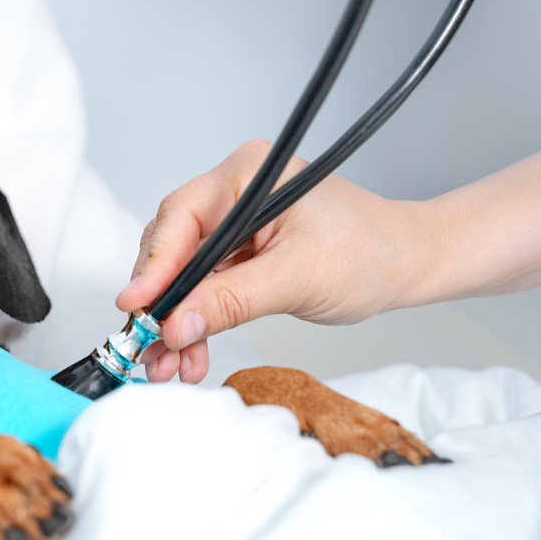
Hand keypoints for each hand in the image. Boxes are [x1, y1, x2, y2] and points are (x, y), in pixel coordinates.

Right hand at [116, 139, 430, 383]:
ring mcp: (234, 225)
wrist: (405, 266)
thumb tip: (177, 324)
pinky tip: (189, 353)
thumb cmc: (370, 253)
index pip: (181, 219)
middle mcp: (233, 193)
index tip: (135, 306)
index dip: (154, 267)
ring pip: (183, 276)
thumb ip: (231, 301)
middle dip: (161, 303)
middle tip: (148, 345)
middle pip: (172, 248)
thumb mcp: (297, 279)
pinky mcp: (239, 254)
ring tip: (168, 364)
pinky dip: (196, 323)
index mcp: (247, 176)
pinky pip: (204, 290)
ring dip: (175, 322)